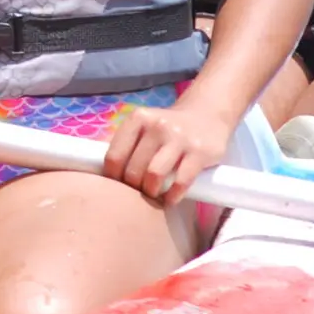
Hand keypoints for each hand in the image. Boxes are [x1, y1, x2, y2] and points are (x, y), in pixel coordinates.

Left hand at [102, 101, 232, 206]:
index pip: (114, 157)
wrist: (206, 114)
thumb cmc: (167, 129)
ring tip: (153, 195)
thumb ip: (127, 145)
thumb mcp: (144, 127)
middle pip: (133, 169)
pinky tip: (170, 199)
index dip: (112, 178)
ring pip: (154, 175)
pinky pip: (181, 181)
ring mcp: (179, 138)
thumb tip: (107, 179)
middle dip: (133, 187)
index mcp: (138, 119)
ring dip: (151, 192)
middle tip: (138, 193)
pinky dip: (172, 196)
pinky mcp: (200, 152)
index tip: (118, 187)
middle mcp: (157, 125)